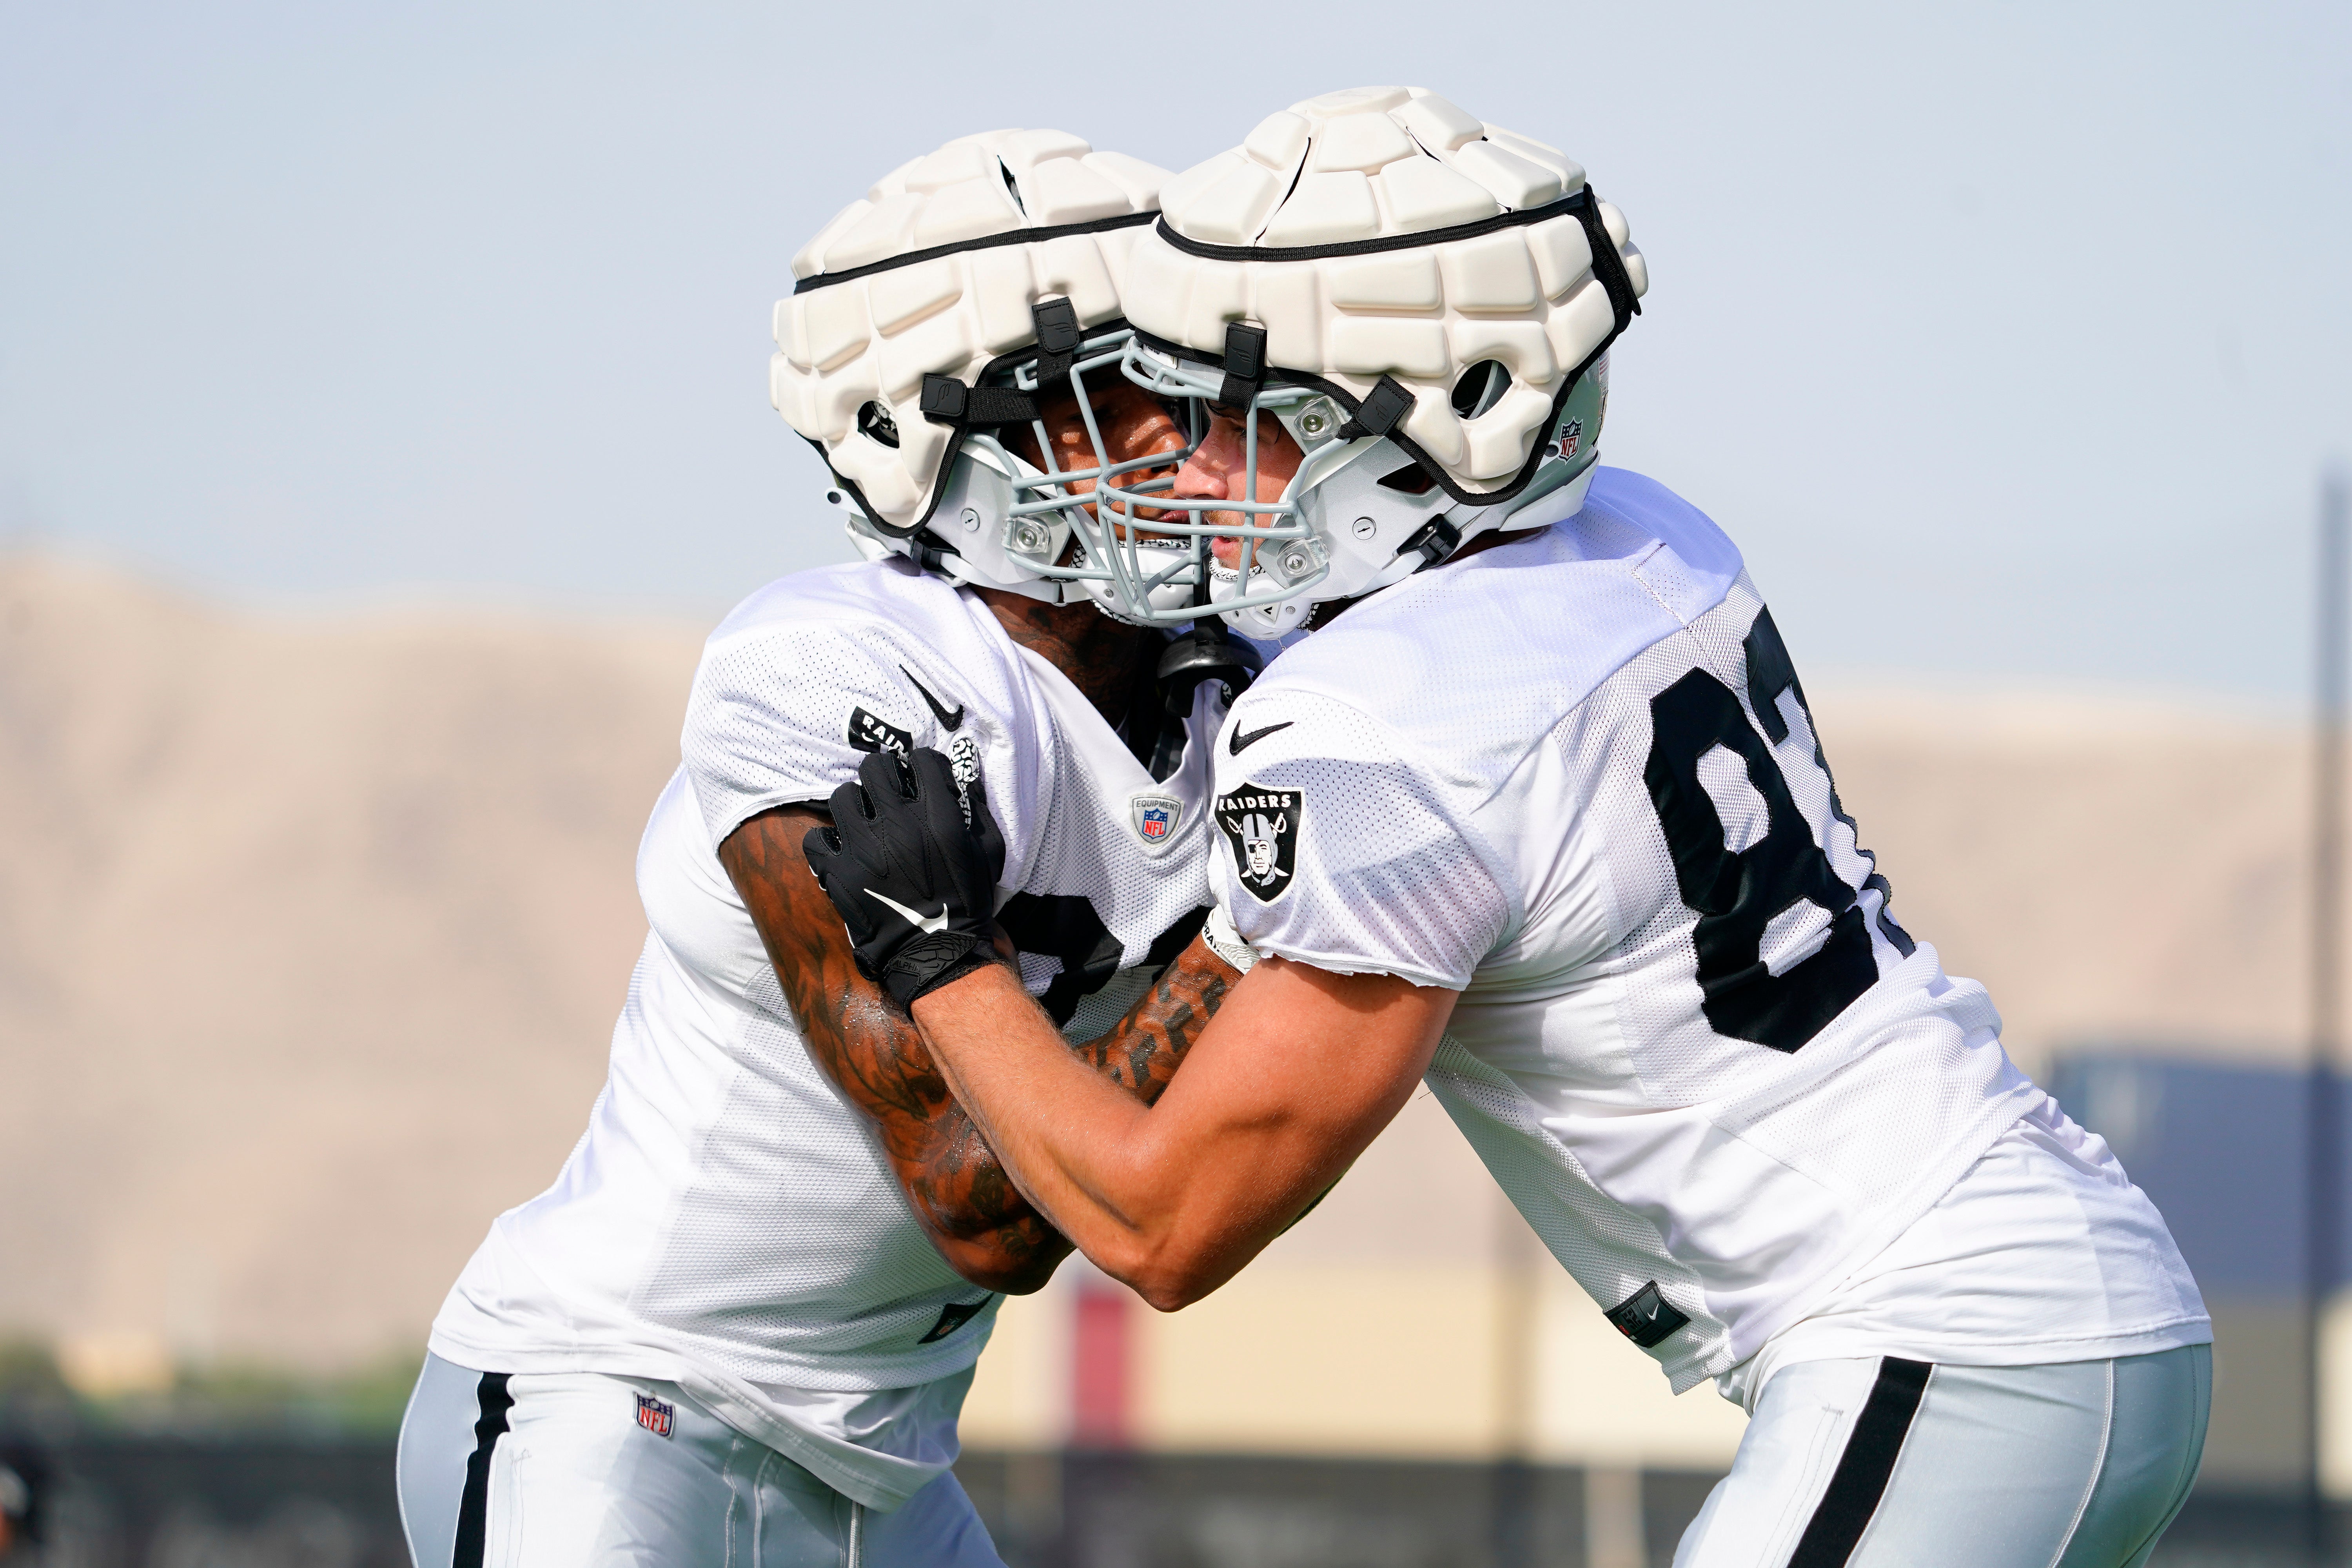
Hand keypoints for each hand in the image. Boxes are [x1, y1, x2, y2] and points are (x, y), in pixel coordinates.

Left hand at [803, 748, 1006, 1008]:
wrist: (939, 952)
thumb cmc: (968, 901)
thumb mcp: (988, 851)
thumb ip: (975, 809)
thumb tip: (957, 779)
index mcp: (938, 816)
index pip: (921, 760)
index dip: (921, 766)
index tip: (920, 779)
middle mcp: (898, 824)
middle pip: (874, 767)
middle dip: (883, 776)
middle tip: (887, 793)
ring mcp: (863, 847)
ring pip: (842, 796)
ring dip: (854, 806)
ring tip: (863, 822)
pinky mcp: (839, 873)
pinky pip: (816, 839)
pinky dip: (826, 843)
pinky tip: (841, 850)